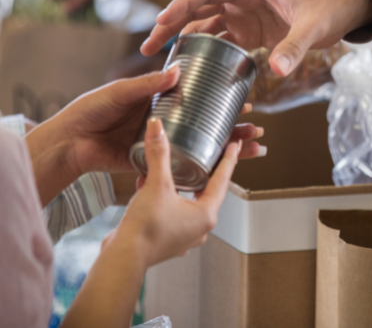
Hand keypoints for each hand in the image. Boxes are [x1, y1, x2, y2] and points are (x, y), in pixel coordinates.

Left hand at [26, 66, 262, 205]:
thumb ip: (148, 84)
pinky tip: (223, 168)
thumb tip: (177, 72)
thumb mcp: (120, 91)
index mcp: (160, 101)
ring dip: (229, 149)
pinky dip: (204, 167)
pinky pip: (184, 165)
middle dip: (235, 129)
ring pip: (203, 146)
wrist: (67, 143)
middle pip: (208, 125)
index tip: (244, 100)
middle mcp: (166, 122)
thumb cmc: (89, 111)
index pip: (199, 99)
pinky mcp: (154, 163)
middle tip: (256, 128)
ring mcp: (162, 144)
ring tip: (253, 149)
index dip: (222, 100)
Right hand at [61, 119, 242, 327]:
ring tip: (178, 169)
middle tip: (210, 154)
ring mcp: (184, 236)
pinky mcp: (168, 240)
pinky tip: (151, 188)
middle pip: (208, 192)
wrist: (123, 258)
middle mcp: (200, 227)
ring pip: (188, 204)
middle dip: (207, 173)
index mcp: (206, 214)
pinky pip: (172, 214)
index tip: (235, 145)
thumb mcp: (156, 185)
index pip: (223, 180)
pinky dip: (166, 200)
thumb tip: (157, 127)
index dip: (229, 160)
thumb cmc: (145, 228)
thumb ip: (158, 154)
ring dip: (183, 187)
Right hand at [140, 0, 371, 76]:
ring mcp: (246, 17)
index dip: (182, 5)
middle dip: (172, 26)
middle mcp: (243, 1)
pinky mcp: (252, 33)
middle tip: (148, 49)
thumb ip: (294, 47)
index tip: (162, 22)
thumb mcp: (314, 27)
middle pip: (198, 10)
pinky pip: (222, 41)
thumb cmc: (329, 7)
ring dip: (184, 41)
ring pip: (206, 26)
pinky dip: (206, 51)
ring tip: (162, 62)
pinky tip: (191, 68)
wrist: (345, 7)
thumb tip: (275, 71)